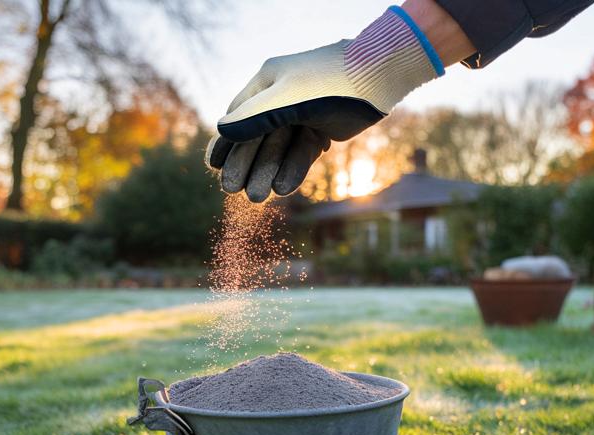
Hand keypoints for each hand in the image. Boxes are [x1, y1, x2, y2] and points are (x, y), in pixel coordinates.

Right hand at [207, 6, 444, 201]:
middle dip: (247, 163)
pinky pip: (303, 152)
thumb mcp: (286, 100)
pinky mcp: (323, 127)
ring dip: (269, 171)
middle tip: (234, 192)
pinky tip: (283, 189)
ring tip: (258, 198)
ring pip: (280, 147)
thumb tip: (221, 130)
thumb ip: (254, 116)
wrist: (380, 76)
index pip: (239, 116)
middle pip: (258, 136)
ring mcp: (303, 113)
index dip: (226, 142)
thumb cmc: (329, 82)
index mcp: (268, 82)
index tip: (213, 167)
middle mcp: (282, 96)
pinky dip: (294, 169)